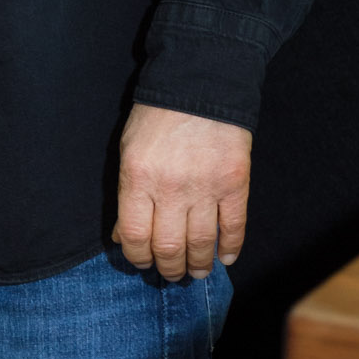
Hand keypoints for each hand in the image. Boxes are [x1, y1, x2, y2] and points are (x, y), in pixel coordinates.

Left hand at [114, 104, 251, 280]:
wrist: (201, 84)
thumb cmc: (158, 117)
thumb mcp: (129, 151)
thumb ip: (127, 194)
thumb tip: (124, 235)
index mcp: (138, 179)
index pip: (135, 236)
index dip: (138, 257)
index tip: (143, 262)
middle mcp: (170, 188)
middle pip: (168, 247)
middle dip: (169, 268)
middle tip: (172, 273)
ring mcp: (205, 187)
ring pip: (201, 243)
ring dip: (198, 265)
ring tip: (197, 273)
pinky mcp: (234, 183)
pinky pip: (234, 226)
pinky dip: (230, 247)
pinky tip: (224, 258)